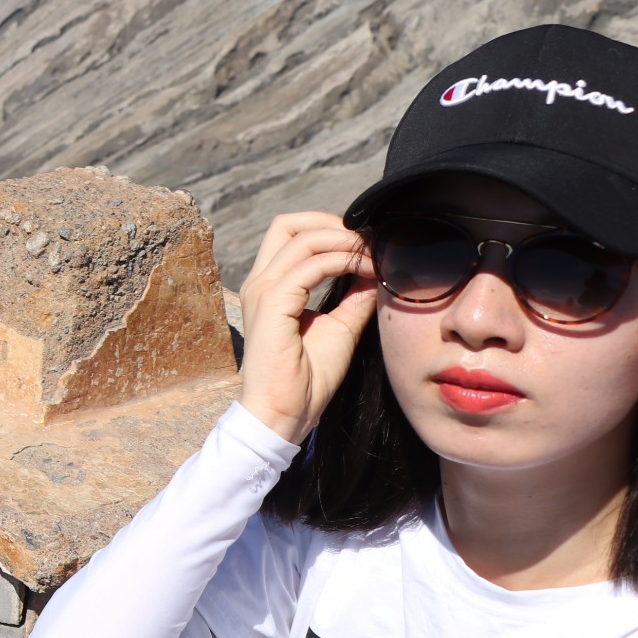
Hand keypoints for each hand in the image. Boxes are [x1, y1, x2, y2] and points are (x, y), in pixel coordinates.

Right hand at [236, 212, 378, 444]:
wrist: (284, 413)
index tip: (367, 246)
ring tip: (374, 256)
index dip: (332, 231)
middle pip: (288, 224)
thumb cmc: (306, 379)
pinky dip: (342, 261)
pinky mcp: (272, 303)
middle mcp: (261, 281)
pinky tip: (366, 272)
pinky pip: (310, 265)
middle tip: (367, 241)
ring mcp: (263, 290)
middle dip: (332, 223)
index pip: (293, 235)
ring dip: (345, 241)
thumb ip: (354, 296)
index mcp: (271, 286)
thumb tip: (377, 272)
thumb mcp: (340, 327)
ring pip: (302, 238)